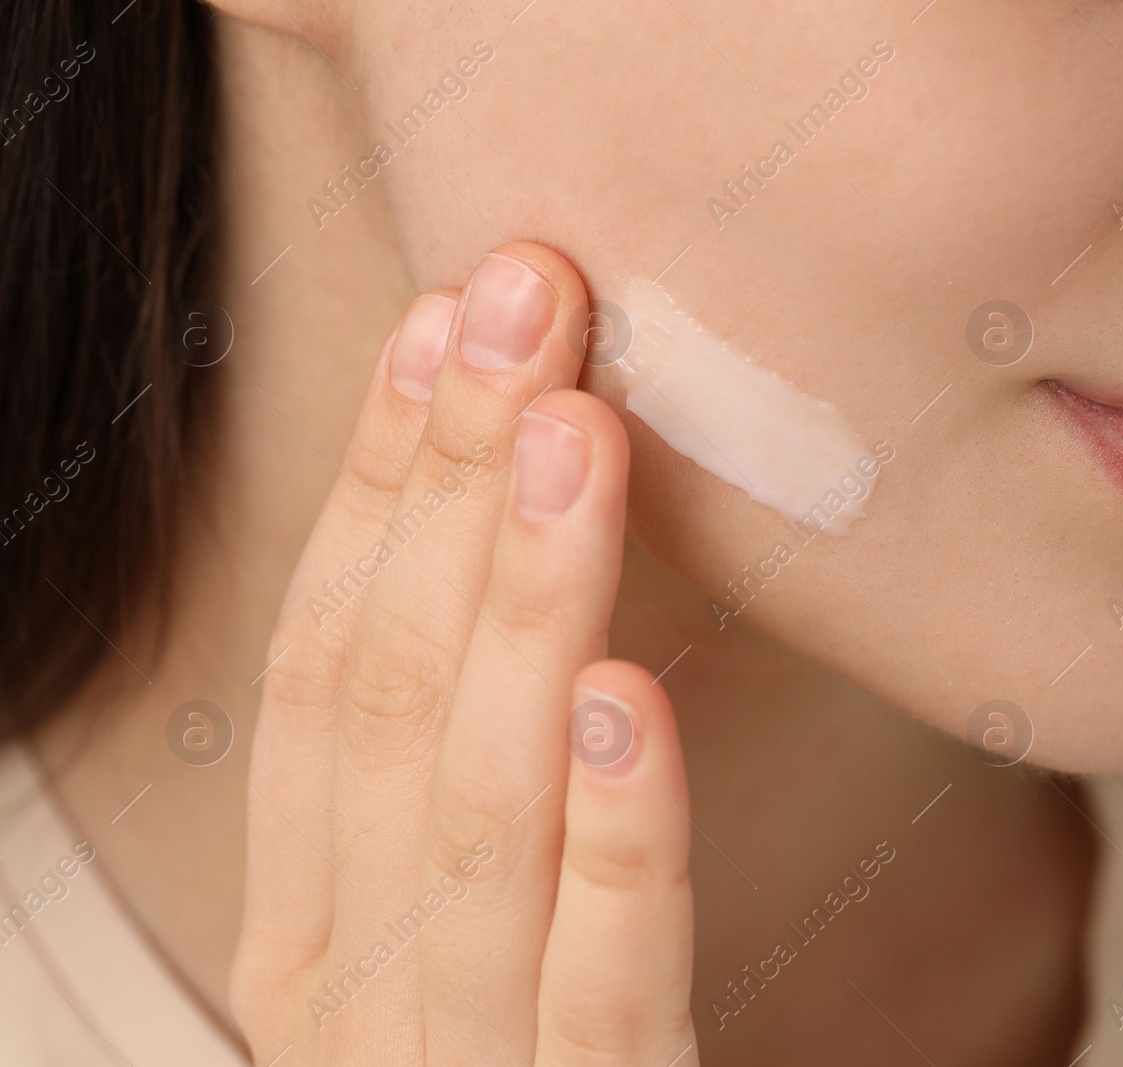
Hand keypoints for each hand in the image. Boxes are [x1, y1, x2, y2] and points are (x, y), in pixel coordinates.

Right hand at [230, 243, 698, 1065]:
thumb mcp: (464, 948)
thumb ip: (473, 813)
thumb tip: (542, 614)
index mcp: (323, 927)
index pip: (329, 669)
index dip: (374, 490)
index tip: (438, 330)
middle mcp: (358, 988)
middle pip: (389, 699)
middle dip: (446, 485)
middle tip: (521, 299)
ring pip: (475, 810)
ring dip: (519, 606)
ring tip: (570, 431)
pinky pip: (598, 984)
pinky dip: (613, 844)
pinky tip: (631, 704)